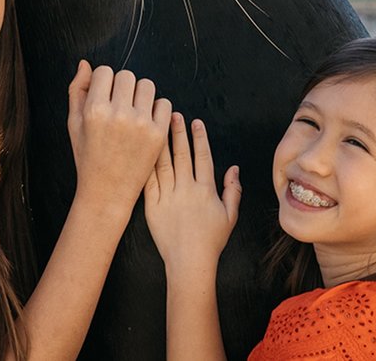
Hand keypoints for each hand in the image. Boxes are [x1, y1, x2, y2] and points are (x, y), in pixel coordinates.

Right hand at [67, 60, 171, 211]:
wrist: (107, 191)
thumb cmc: (88, 156)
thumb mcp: (74, 124)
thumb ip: (77, 91)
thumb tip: (85, 64)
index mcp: (95, 110)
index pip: (105, 72)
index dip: (104, 82)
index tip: (104, 96)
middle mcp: (118, 114)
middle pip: (127, 76)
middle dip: (122, 87)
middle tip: (118, 106)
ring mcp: (141, 124)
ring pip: (147, 85)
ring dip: (141, 94)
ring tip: (133, 111)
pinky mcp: (158, 134)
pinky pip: (165, 104)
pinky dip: (157, 109)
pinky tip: (146, 121)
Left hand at [144, 113, 240, 272]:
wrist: (189, 262)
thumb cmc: (211, 241)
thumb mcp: (230, 216)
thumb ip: (233, 190)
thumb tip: (234, 168)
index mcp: (205, 190)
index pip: (202, 157)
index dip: (199, 138)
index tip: (196, 122)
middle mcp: (186, 189)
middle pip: (181, 154)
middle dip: (178, 132)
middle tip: (173, 113)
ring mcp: (167, 197)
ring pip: (163, 163)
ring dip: (161, 143)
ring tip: (156, 125)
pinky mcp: (152, 205)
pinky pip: (148, 181)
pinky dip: (146, 164)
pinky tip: (141, 149)